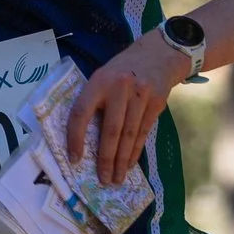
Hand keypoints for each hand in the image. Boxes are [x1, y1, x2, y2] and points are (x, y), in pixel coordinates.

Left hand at [66, 33, 189, 183]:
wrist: (158, 55)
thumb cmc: (122, 71)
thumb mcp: (103, 77)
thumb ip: (93, 101)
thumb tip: (81, 139)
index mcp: (99, 81)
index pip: (81, 113)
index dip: (75, 138)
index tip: (75, 159)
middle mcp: (120, 88)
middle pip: (110, 130)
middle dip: (105, 159)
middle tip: (102, 179)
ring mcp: (141, 95)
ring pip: (128, 135)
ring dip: (122, 160)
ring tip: (116, 178)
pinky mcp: (156, 103)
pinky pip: (143, 133)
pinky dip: (135, 151)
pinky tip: (129, 164)